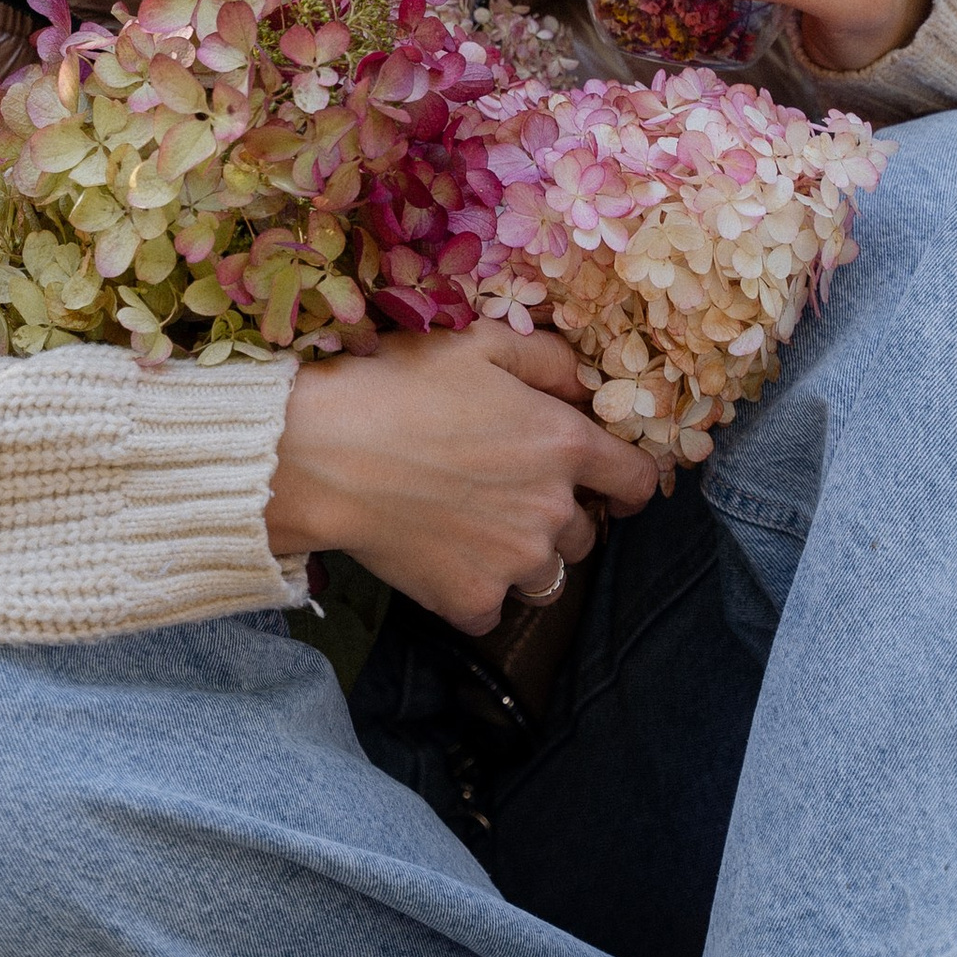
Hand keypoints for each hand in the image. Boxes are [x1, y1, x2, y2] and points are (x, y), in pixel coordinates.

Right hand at [266, 326, 656, 635]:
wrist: (319, 453)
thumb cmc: (396, 387)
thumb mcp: (480, 346)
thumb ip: (549, 361)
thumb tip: (588, 384)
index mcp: (564, 444)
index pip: (638, 481)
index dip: (626, 482)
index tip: (605, 485)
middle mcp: (552, 510)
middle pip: (586, 534)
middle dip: (557, 518)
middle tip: (504, 496)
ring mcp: (514, 563)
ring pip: (547, 577)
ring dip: (522, 559)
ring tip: (472, 530)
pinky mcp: (471, 600)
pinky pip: (494, 611)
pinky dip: (474, 594)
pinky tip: (440, 559)